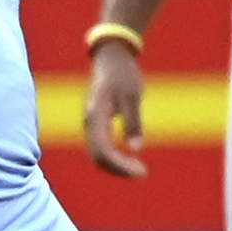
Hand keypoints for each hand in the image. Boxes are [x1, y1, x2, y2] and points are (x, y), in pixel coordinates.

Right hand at [84, 40, 147, 178]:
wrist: (111, 57)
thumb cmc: (123, 74)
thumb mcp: (133, 96)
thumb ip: (133, 122)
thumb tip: (136, 149)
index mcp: (96, 117)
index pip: (104, 152)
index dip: (121, 166)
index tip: (142, 171)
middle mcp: (89, 123)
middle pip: (98, 158)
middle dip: (119, 170)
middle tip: (142, 173)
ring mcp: (91, 123)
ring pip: (97, 155)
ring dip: (116, 165)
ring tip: (138, 169)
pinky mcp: (96, 123)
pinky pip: (100, 147)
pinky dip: (113, 157)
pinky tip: (128, 158)